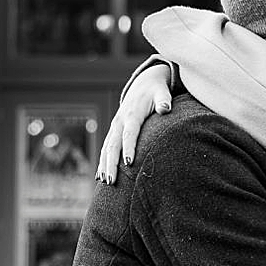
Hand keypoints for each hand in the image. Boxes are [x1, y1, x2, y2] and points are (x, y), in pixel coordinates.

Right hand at [97, 64, 174, 184]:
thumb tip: (165, 108)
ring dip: (105, 165)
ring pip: (106, 148)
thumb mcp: (162, 92)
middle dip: (111, 163)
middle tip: (112, 180)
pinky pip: (106, 148)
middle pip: (113, 144)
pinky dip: (103, 162)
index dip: (129, 148)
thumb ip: (164, 100)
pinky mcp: (114, 131)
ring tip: (105, 182)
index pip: (129, 133)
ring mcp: (115, 126)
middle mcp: (120, 121)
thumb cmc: (156, 91)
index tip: (129, 163)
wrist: (144, 84)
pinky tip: (100, 176)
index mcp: (132, 114)